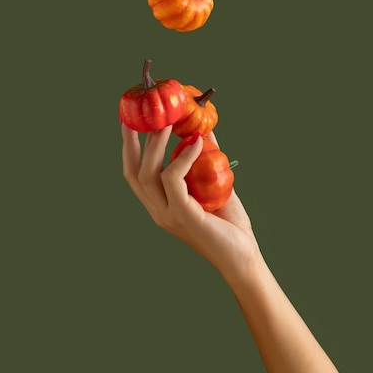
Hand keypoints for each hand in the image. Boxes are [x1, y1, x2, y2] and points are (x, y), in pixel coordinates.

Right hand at [121, 123, 259, 282]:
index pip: (134, 174)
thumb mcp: (213, 184)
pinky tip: (195, 143)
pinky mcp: (183, 215)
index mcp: (160, 205)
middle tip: (143, 115)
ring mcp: (167, 215)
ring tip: (169, 122)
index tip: (132, 121)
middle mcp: (158, 210)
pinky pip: (173, 179)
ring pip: (148, 174)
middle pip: (133, 171)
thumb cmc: (229, 224)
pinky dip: (182, 158)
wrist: (243, 256)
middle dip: (132, 141)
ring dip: (156, 144)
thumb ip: (205, 159)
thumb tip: (203, 129)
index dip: (129, 147)